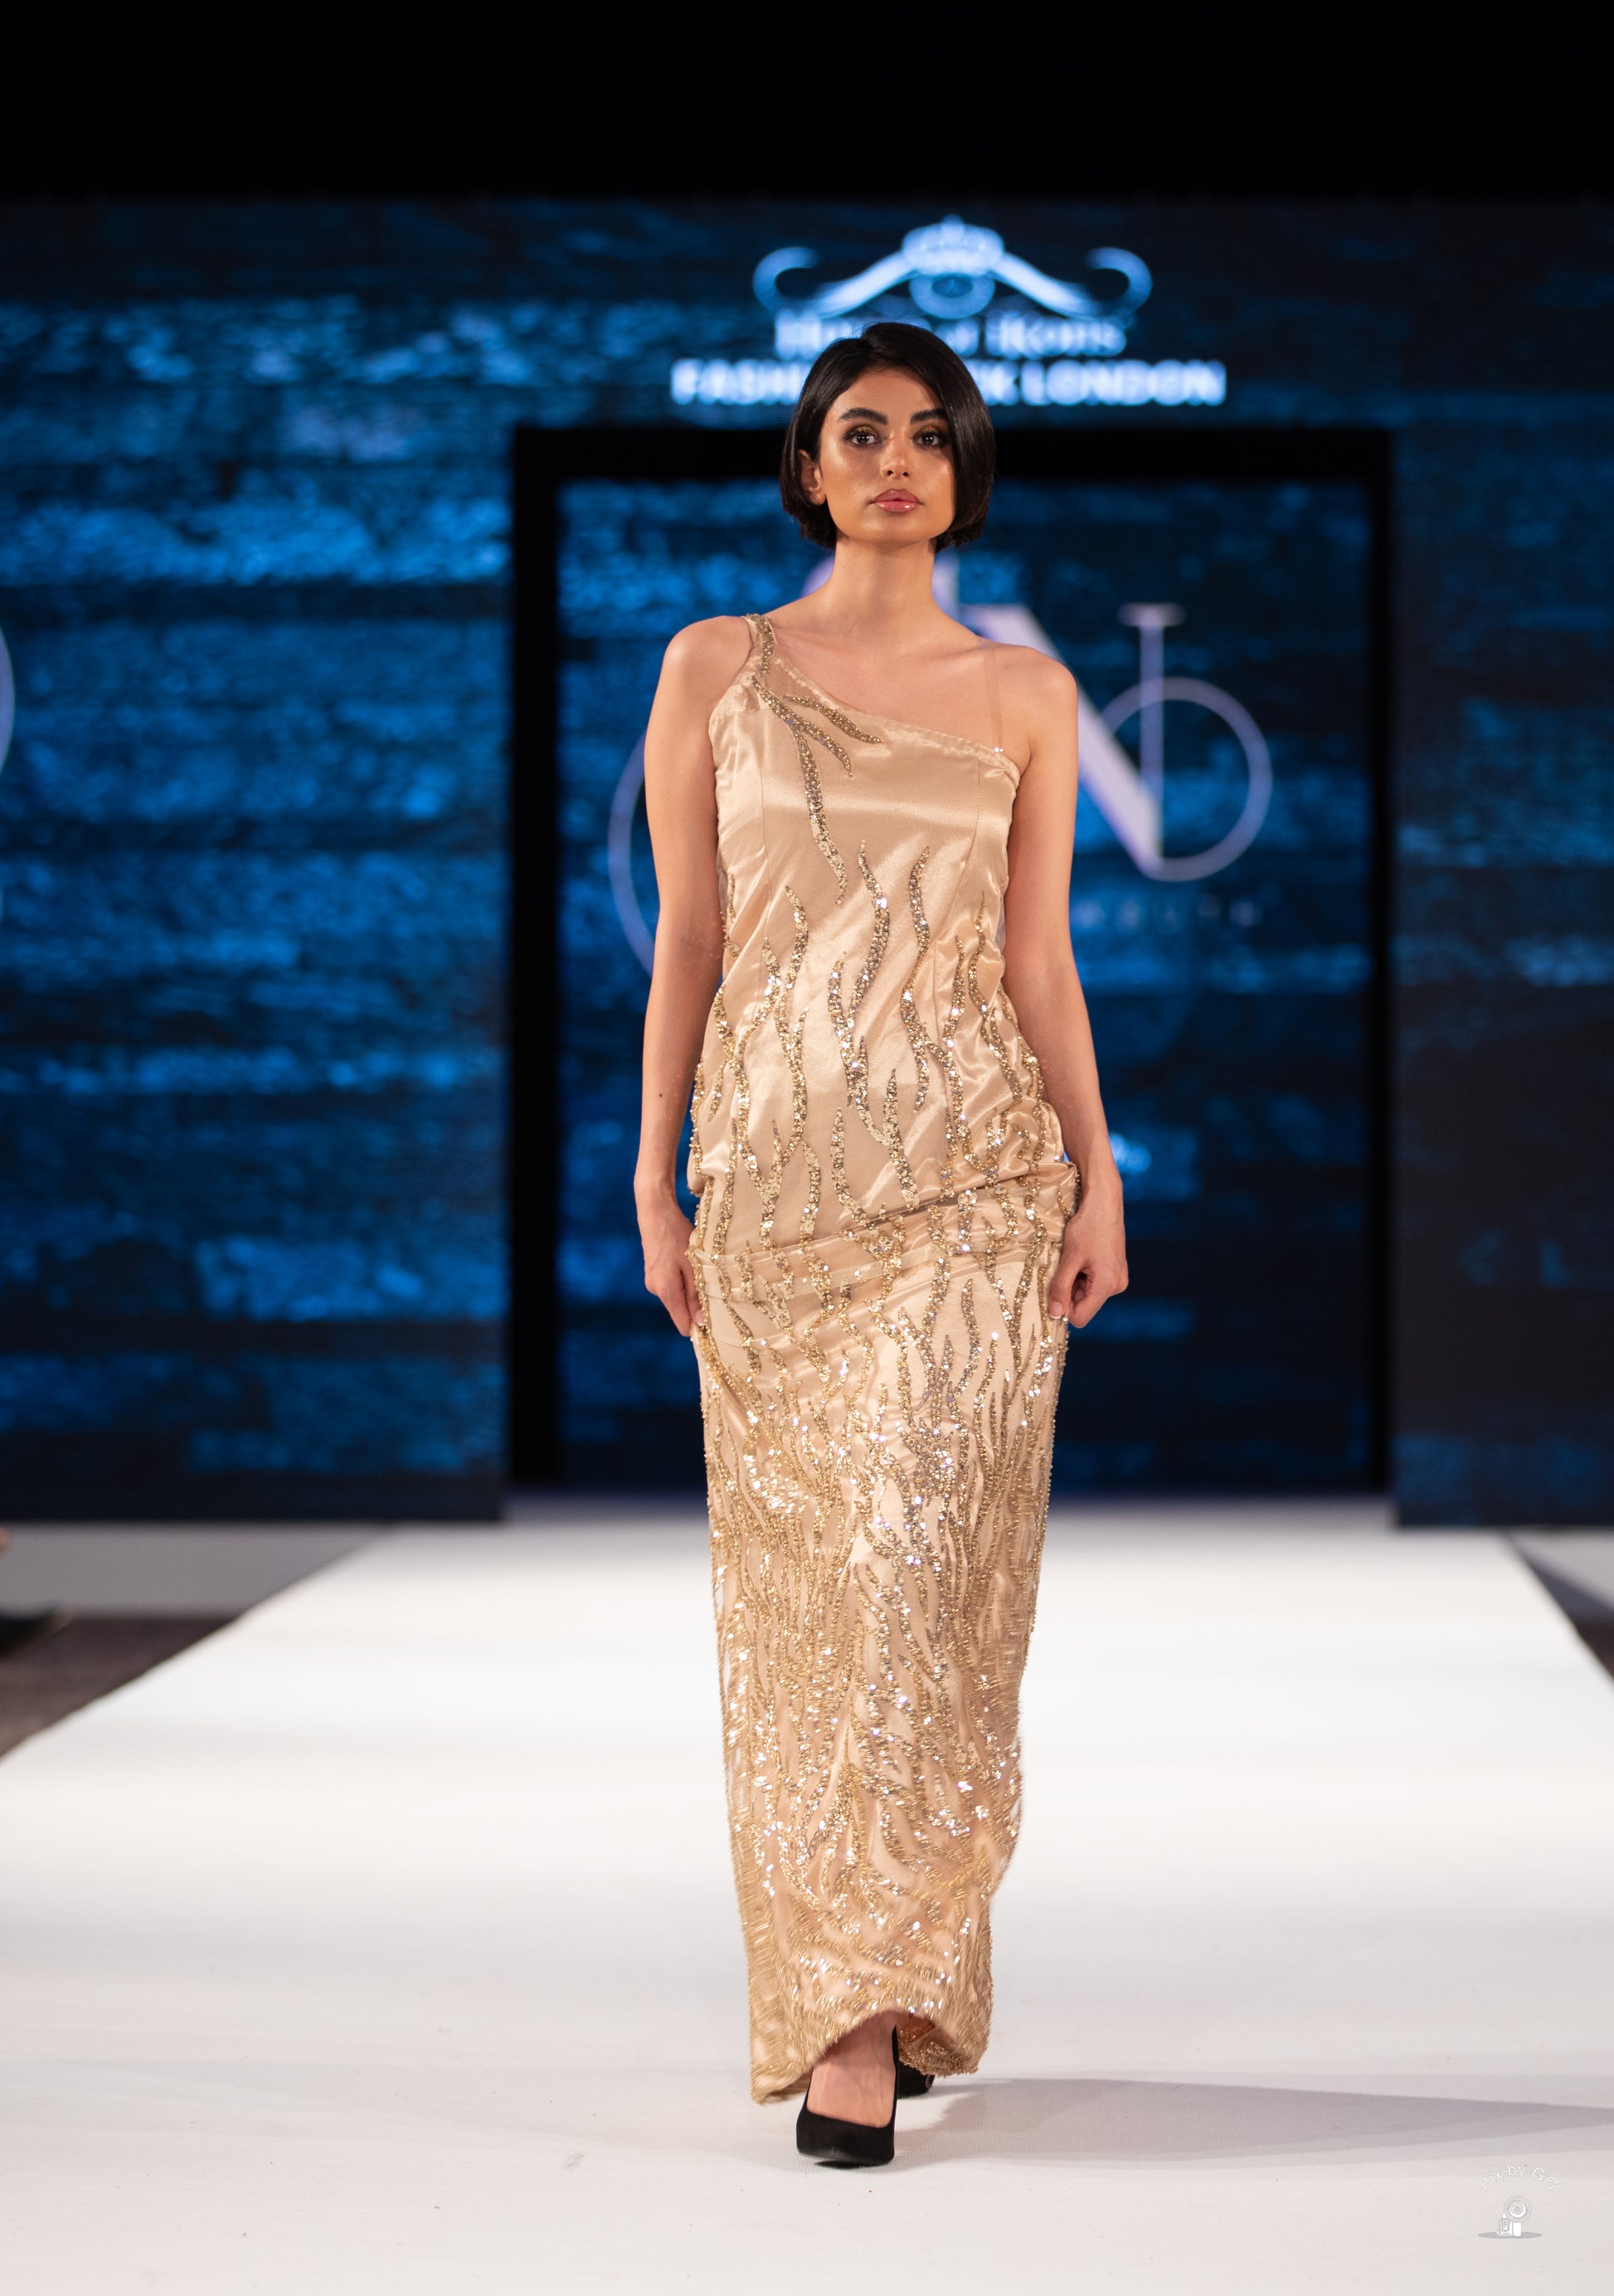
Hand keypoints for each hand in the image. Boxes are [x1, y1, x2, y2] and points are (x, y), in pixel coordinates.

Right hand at [639, 1189, 702, 1335]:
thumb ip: (696, 1295)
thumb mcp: (693, 1265)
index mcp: (666, 1290)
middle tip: (714, 1289)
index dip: (698, 1327)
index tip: (715, 1323)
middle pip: (680, 1311)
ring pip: (676, 1297)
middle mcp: (655, 1290)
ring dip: (690, 1291)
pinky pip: (671, 1287)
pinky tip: (689, 1265)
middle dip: (696, 1307)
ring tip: (701, 1271)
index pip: (682, 1324)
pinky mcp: (652, 1273)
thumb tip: (701, 1322)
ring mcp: (652, 1281)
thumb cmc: (677, 1234)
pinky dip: (682, 1282)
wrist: (655, 1211)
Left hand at [1048, 1187, 1127, 1329]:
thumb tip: (1055, 1314)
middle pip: (1084, 1306)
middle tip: (1066, 1267)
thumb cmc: (1087, 1228)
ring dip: (1075, 1282)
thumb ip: (1061, 1288)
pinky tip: (1082, 1257)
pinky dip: (1083, 1275)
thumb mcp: (1069, 1259)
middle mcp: (1117, 1286)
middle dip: (1070, 1292)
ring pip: (1087, 1295)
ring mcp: (1118, 1279)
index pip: (1080, 1317)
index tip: (1054, 1290)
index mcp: (1107, 1285)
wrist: (1104, 1203)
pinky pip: (1094, 1284)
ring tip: (1075, 1259)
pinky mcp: (1116, 1271)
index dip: (1064, 1308)